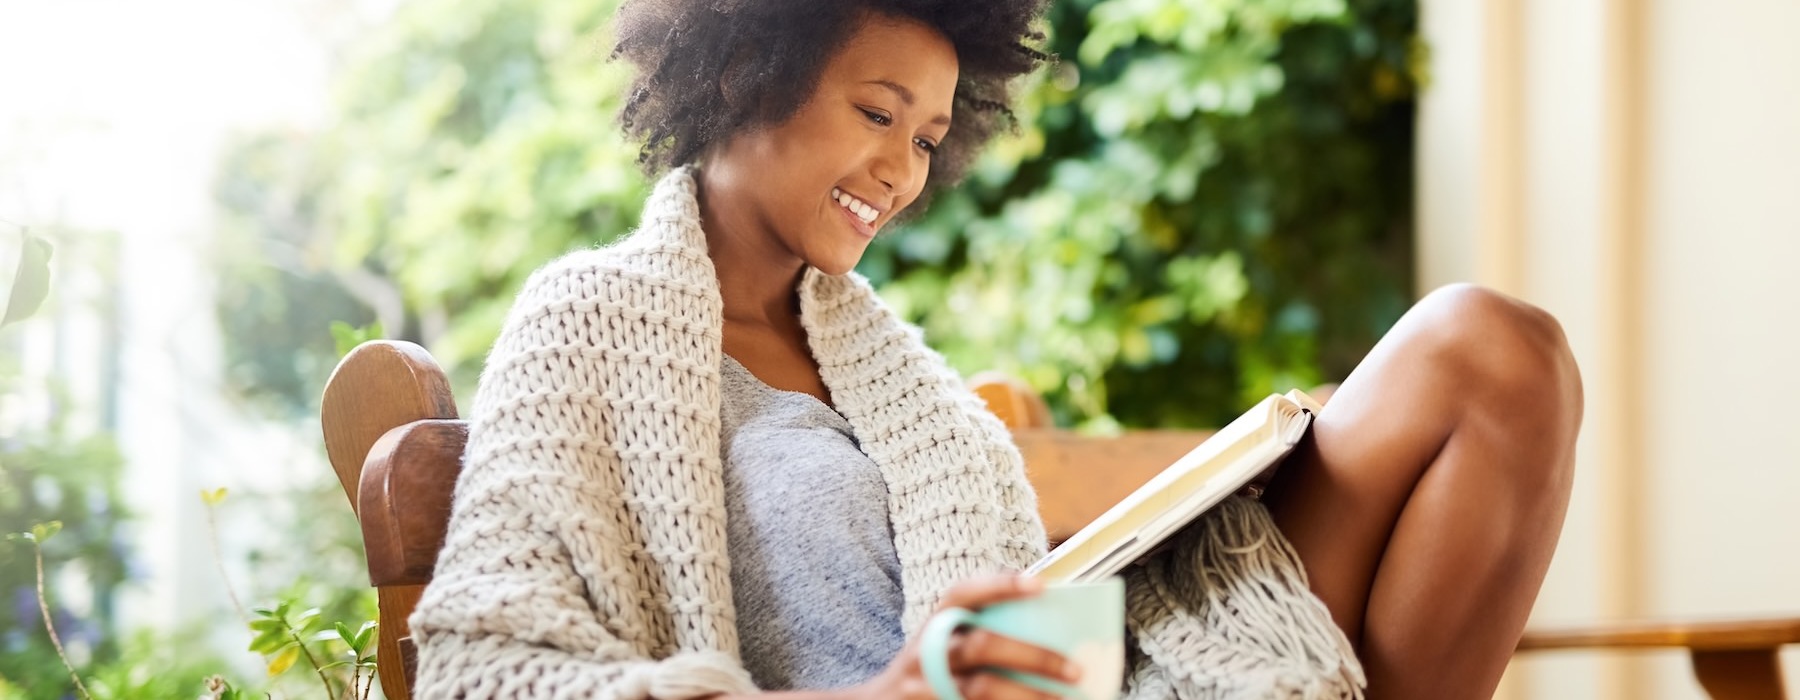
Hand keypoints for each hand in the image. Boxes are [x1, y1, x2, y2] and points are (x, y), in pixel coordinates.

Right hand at [848, 574, 1080, 699]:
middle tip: (1074, 669)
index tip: (1040, 586)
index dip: (999, 586)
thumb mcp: (940, 642)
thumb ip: (977, 630)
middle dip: (1032, 656)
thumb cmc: (927, 670)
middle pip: (981, 646)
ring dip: (1028, 696)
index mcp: (934, 625)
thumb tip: (1047, 623)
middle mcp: (927, 653)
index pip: (963, 595)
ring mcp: (926, 687)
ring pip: (981, 689)